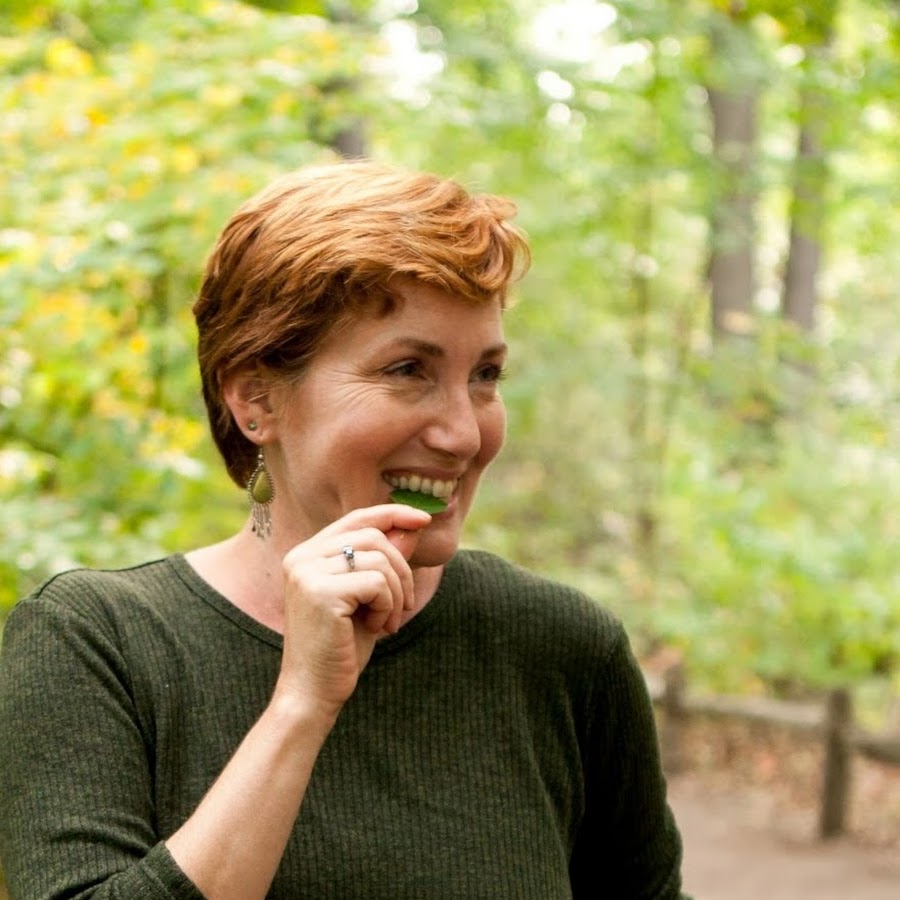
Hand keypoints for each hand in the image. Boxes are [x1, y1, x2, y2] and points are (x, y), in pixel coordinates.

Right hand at [273, 504, 431, 717]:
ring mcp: (307, 573)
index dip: (393, 514)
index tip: (424, 518)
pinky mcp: (320, 592)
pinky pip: (376, 582)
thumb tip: (411, 525)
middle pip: (374, 537)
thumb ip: (385, 560)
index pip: (357, 518)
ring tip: (388, 623)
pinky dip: (388, 607)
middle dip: (402, 569)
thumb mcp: (370, 598)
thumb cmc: (341, 646)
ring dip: (397, 593)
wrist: (313, 692)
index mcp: (307, 554)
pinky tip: (377, 629)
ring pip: (379, 559)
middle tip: (405, 606)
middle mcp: (302, 557)